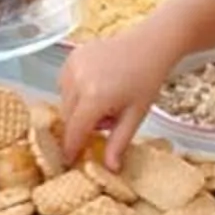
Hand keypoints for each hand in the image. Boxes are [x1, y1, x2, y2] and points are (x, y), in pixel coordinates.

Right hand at [56, 25, 179, 167]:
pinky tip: (97, 86)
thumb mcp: (136, 115)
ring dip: (78, 109)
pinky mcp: (70, 57)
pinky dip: (76, 92)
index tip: (70, 161)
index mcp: (94, 96)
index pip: (74, 131)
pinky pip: (64, 85)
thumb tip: (110, 170)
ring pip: (64, 101)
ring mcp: (71, 65)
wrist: (150, 44)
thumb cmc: (146, 80)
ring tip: (105, 101)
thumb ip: (119, 143)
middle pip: (67, 117)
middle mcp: (77, 79)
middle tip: (107, 120)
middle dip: (81, 126)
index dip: (71, 149)